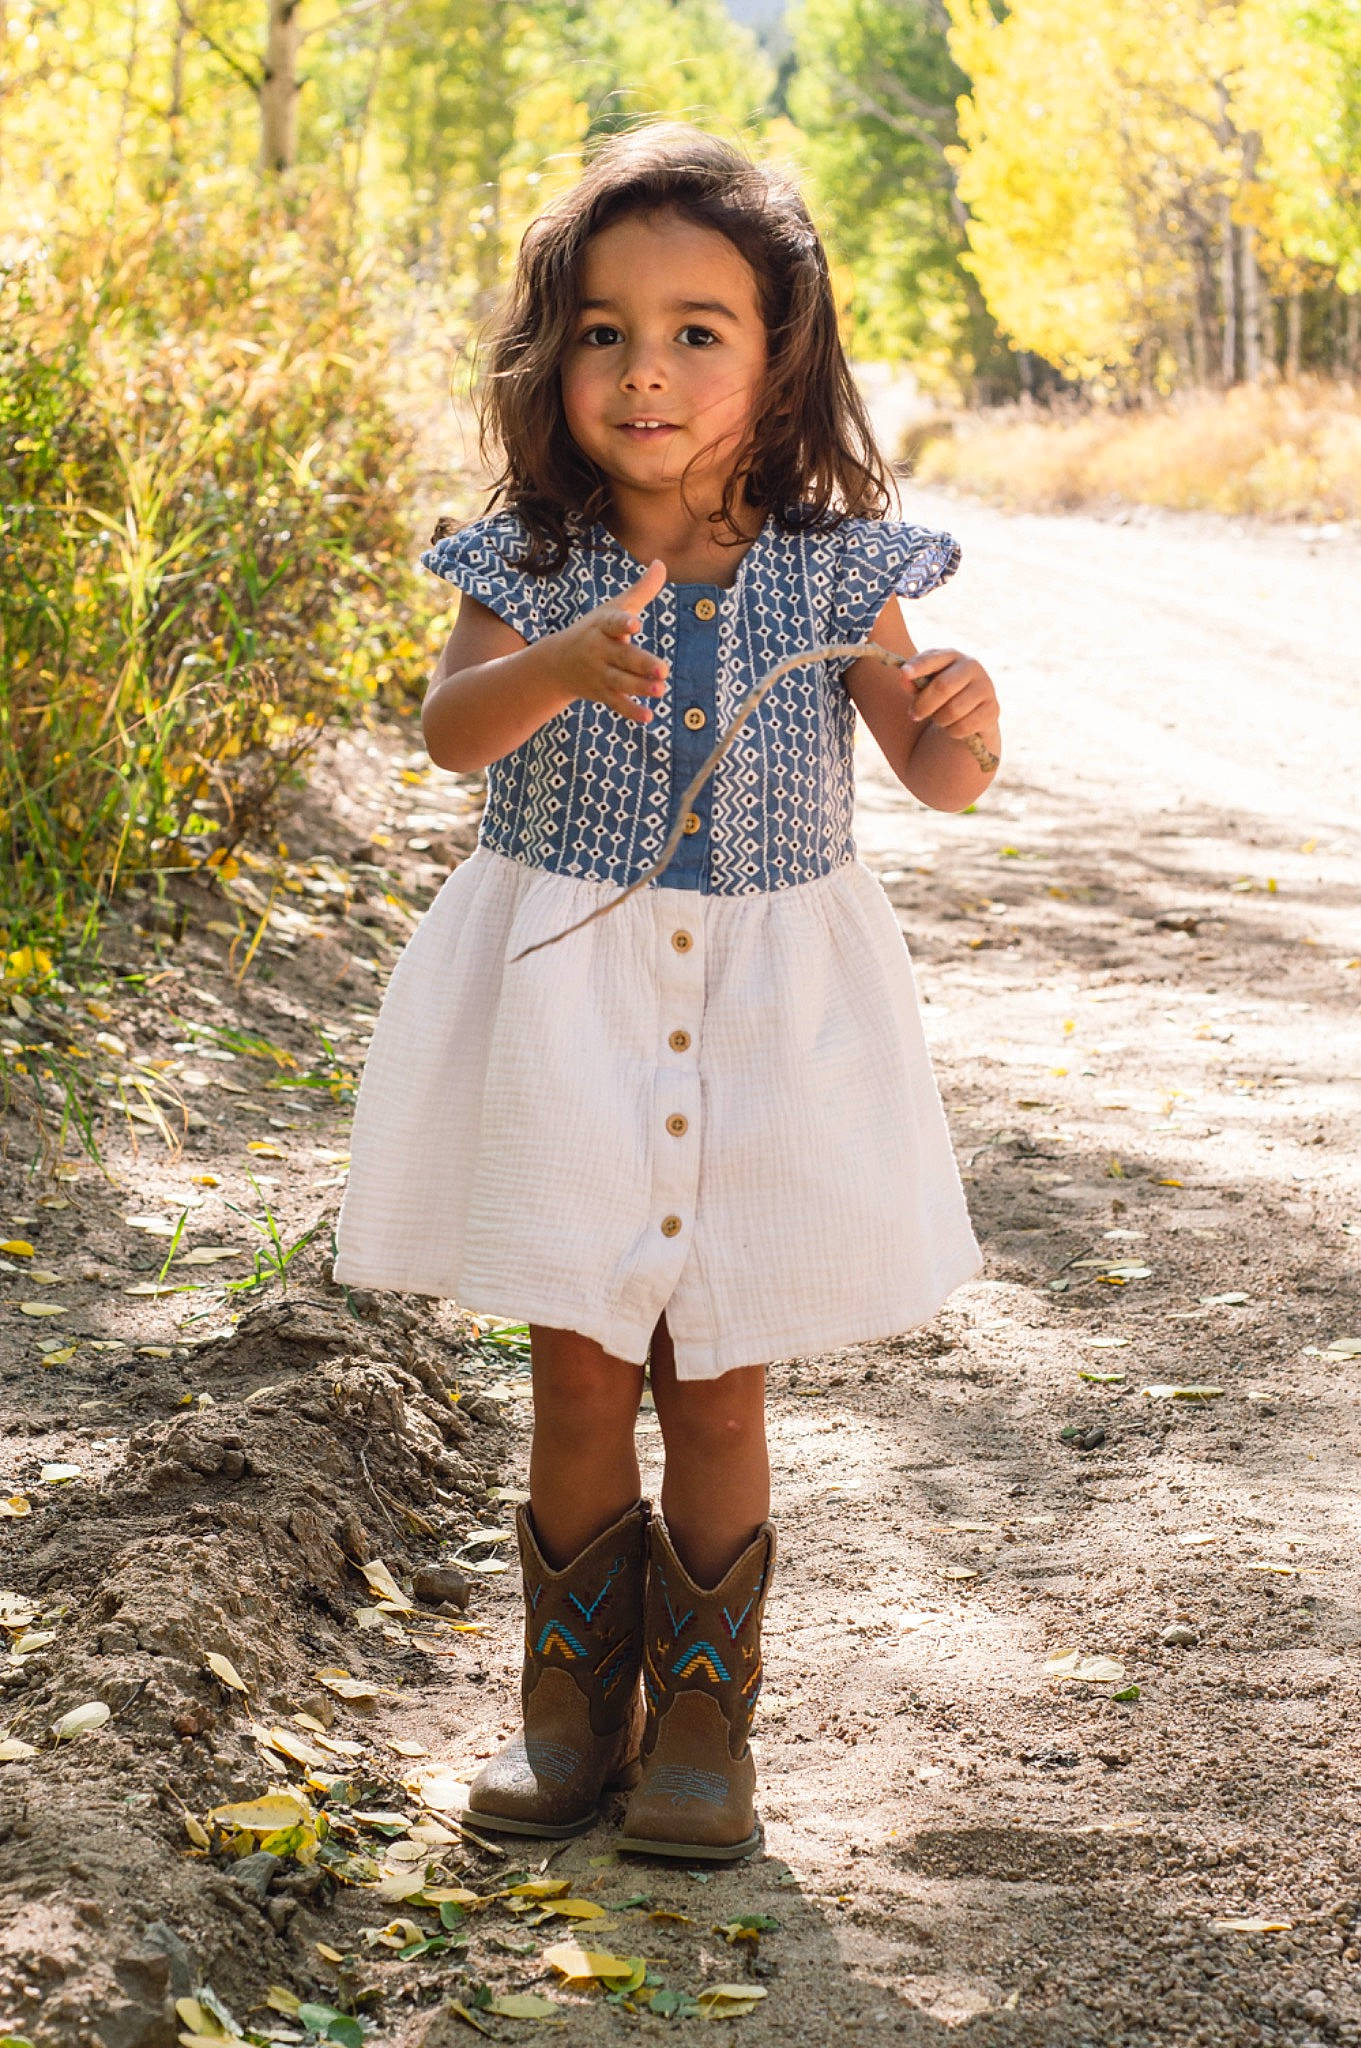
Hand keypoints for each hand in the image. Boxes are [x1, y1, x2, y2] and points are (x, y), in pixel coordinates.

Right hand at [554, 558, 668, 724]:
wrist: (558, 663)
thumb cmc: (596, 630)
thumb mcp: (614, 608)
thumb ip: (642, 590)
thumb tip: (662, 564)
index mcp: (603, 627)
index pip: (613, 623)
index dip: (623, 623)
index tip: (635, 623)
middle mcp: (600, 650)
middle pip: (622, 657)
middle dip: (641, 664)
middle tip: (663, 670)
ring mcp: (599, 673)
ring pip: (620, 682)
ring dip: (640, 687)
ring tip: (661, 689)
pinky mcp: (601, 693)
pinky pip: (616, 703)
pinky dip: (631, 711)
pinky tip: (648, 716)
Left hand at [901, 646, 999, 747]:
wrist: (970, 712)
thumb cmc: (941, 694)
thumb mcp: (924, 685)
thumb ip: (912, 681)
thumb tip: (904, 678)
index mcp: (952, 656)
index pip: (934, 658)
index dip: (919, 666)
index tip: (904, 674)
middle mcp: (972, 666)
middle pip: (943, 686)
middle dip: (923, 705)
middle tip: (913, 715)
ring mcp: (985, 687)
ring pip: (953, 710)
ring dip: (939, 720)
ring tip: (938, 718)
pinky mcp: (993, 710)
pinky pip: (964, 727)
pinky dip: (952, 731)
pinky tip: (953, 726)